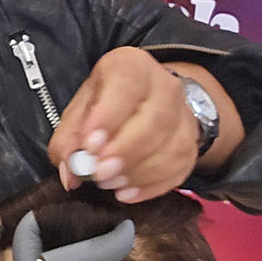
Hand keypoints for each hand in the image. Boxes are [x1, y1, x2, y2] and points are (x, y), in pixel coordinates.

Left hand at [49, 47, 197, 202]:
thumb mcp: (79, 110)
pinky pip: (182, 167)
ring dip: (139, 172)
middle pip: (155, 118)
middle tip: (99, 173)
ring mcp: (184, 114)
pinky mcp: (192, 143)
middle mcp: (165, 85)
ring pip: (173, 146)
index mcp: (131, 67)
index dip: (109, 116)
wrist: (144, 101)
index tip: (90, 144)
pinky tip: (128, 193)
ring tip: (109, 183)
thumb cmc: (103, 105)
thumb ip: (69, 138)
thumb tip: (69, 172)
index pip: (127, 84)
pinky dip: (153, 185)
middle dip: (125, 150)